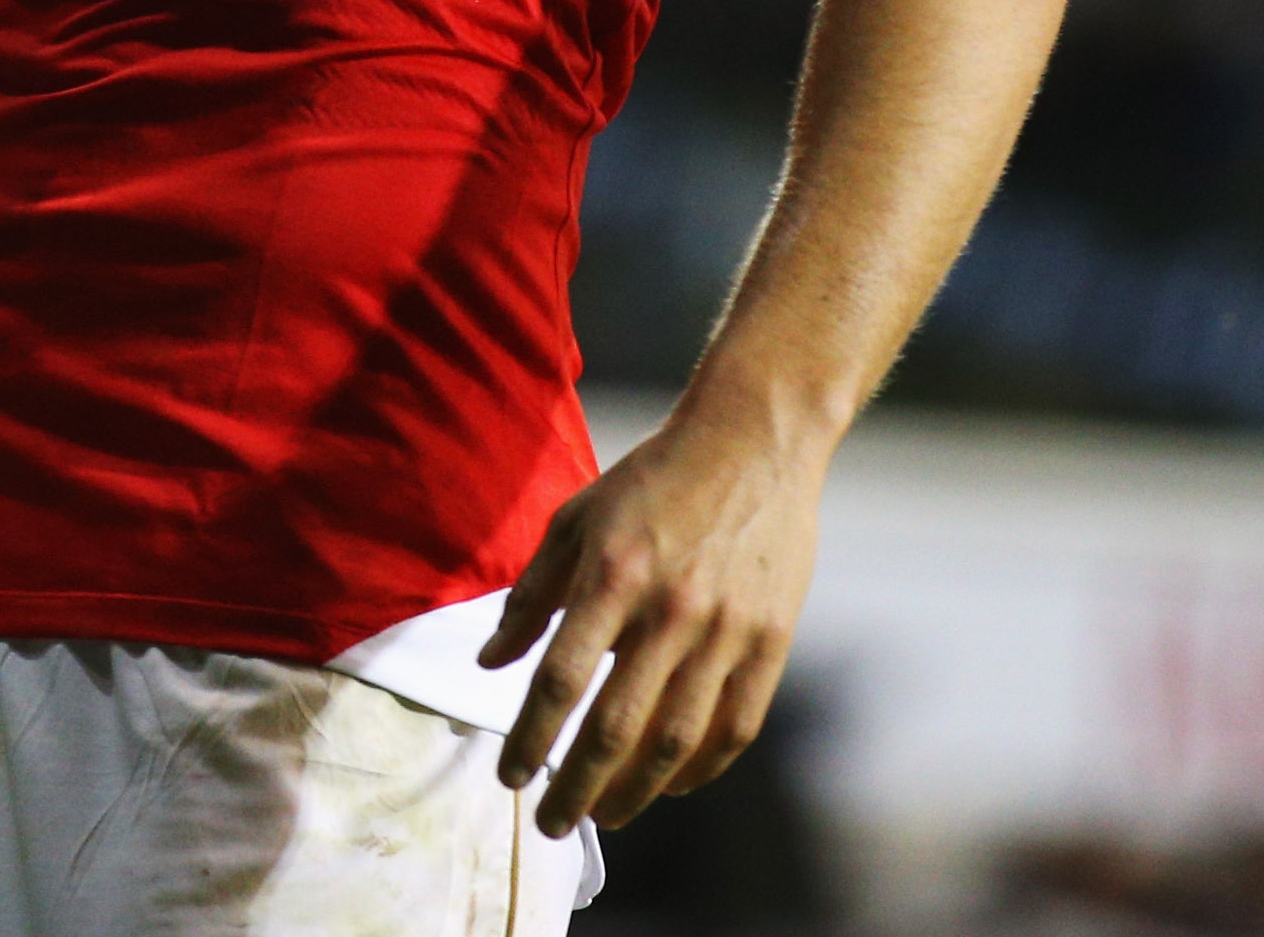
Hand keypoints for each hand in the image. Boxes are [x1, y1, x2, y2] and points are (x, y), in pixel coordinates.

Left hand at [479, 404, 823, 832]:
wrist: (753, 441)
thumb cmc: (653, 480)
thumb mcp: (576, 520)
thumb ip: (531, 596)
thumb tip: (491, 663)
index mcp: (613, 574)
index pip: (560, 680)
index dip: (530, 738)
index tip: (511, 776)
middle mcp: (670, 610)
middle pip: (614, 726)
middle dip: (576, 786)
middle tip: (550, 822)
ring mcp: (726, 629)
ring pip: (676, 740)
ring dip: (634, 792)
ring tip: (605, 816)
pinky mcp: (771, 640)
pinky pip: (736, 726)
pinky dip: (701, 768)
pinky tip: (670, 784)